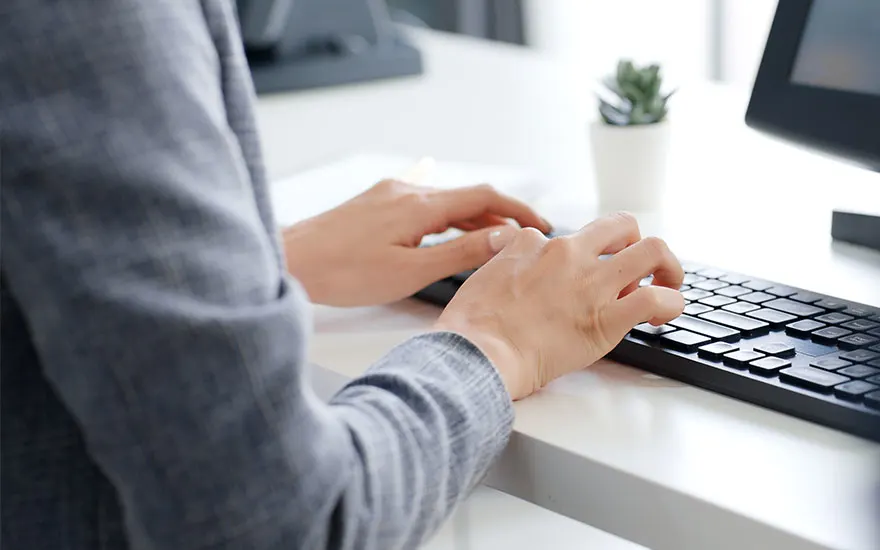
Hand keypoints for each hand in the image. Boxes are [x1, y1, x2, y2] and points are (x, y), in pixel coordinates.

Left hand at [282, 179, 550, 305]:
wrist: (292, 260)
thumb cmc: (344, 273)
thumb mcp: (410, 270)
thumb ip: (460, 252)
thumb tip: (504, 239)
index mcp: (420, 205)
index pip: (485, 197)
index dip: (518, 209)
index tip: (541, 224)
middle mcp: (407, 189)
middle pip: (467, 197)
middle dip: (499, 217)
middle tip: (523, 241)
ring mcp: (389, 192)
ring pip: (444, 201)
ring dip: (472, 219)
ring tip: (493, 242)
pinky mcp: (375, 201)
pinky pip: (422, 202)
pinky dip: (445, 215)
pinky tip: (448, 220)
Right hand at [434, 213, 684, 399]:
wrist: (476, 352)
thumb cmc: (471, 325)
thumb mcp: (482, 274)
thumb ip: (505, 261)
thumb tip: (511, 259)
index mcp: (535, 243)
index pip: (573, 236)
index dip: (583, 257)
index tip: (580, 279)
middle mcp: (568, 254)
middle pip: (622, 225)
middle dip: (635, 244)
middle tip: (634, 270)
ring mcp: (591, 284)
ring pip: (652, 250)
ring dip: (667, 266)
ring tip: (665, 285)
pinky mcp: (606, 319)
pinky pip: (658, 299)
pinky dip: (670, 304)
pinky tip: (661, 317)